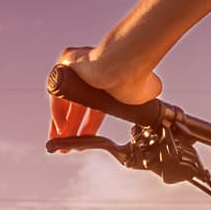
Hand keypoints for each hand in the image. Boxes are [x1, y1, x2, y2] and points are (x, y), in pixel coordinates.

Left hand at [47, 44, 162, 141]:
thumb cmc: (137, 76)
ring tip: (61, 141)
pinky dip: (57, 112)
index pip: (94, 105)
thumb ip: (147, 94)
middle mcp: (91, 73)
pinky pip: (57, 94)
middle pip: (76, 105)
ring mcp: (77, 68)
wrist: (124, 65)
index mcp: (108, 80)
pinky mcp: (65, 66)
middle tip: (69, 144)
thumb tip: (153, 98)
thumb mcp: (147, 92)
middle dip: (73, 126)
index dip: (90, 124)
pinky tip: (60, 128)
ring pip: (66, 100)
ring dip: (63, 122)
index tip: (87, 137)